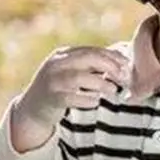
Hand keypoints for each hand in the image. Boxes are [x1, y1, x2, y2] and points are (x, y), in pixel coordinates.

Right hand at [11, 46, 129, 150]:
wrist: (32, 109)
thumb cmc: (60, 90)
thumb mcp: (72, 73)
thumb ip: (90, 68)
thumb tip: (120, 64)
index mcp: (62, 55)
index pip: (91, 51)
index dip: (112, 57)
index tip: (127, 65)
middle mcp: (56, 65)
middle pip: (86, 59)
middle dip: (109, 66)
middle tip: (123, 77)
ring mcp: (51, 81)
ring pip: (79, 78)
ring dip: (100, 83)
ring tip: (113, 90)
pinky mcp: (51, 99)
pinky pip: (72, 98)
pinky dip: (87, 99)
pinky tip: (95, 101)